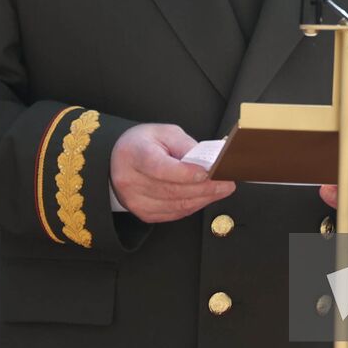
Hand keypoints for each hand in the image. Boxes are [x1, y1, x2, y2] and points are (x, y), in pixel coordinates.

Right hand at [110, 123, 234, 222]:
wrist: (121, 159)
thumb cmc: (145, 143)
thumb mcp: (166, 133)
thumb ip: (186, 146)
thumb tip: (210, 162)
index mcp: (134, 154)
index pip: (160, 168)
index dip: (185, 173)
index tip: (208, 173)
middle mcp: (130, 180)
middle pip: (172, 189)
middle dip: (205, 188)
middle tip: (226, 183)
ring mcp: (135, 200)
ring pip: (176, 205)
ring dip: (203, 199)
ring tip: (222, 190)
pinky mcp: (143, 213)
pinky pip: (174, 213)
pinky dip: (193, 206)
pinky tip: (205, 197)